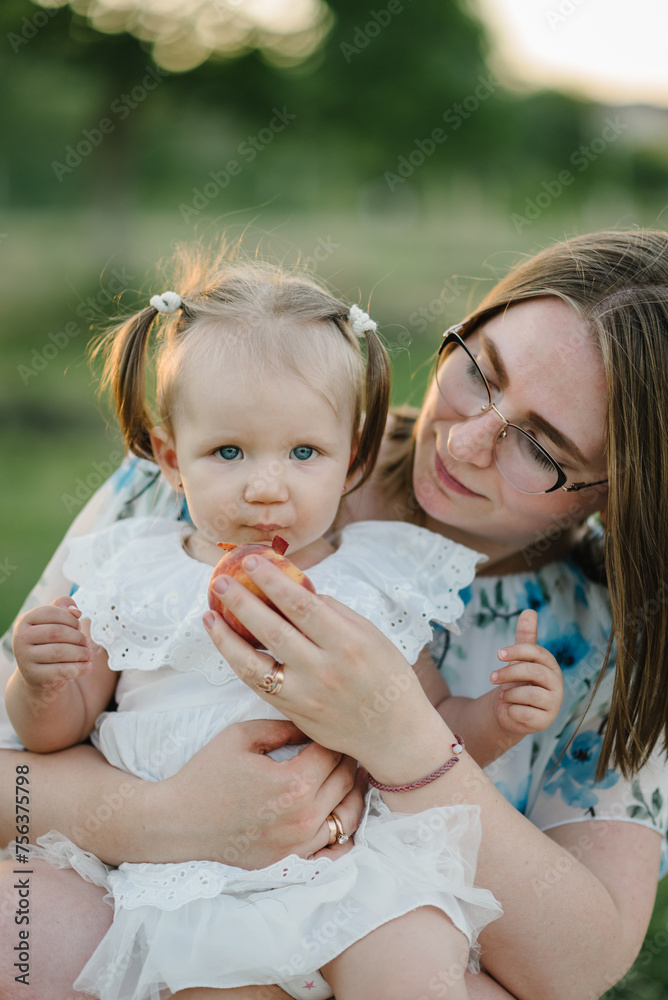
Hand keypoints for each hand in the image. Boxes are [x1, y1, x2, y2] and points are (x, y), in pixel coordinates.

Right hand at [12, 597, 91, 690]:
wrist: (37, 672)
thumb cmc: (50, 641)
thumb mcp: (55, 621)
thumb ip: (65, 608)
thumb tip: (75, 611)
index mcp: (25, 620)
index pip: (52, 612)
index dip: (71, 619)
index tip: (78, 626)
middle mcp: (21, 638)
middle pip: (56, 632)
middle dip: (77, 637)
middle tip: (86, 642)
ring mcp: (25, 658)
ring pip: (59, 652)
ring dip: (80, 653)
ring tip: (89, 654)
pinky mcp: (34, 676)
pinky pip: (60, 671)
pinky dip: (78, 668)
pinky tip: (87, 667)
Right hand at [155, 720, 363, 867]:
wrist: (178, 821)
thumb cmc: (207, 775)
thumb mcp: (243, 736)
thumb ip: (284, 727)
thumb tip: (313, 724)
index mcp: (294, 783)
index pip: (333, 752)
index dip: (334, 734)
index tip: (331, 725)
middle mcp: (304, 817)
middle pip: (346, 781)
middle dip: (346, 758)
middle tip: (342, 744)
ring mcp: (299, 844)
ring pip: (348, 815)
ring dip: (351, 791)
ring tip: (347, 774)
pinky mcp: (291, 861)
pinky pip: (335, 850)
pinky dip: (344, 830)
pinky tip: (338, 812)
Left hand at [202, 558, 449, 782]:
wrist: (394, 734)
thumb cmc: (388, 677)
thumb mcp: (373, 637)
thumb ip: (336, 613)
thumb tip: (300, 591)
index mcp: (347, 642)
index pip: (301, 604)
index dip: (273, 580)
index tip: (253, 561)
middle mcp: (323, 669)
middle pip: (271, 629)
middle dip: (241, 601)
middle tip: (220, 582)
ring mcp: (304, 694)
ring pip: (252, 663)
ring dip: (226, 637)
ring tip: (209, 615)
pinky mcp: (294, 712)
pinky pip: (257, 684)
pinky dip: (237, 662)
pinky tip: (227, 644)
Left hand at [490, 609, 562, 736]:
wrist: (512, 711)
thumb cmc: (518, 682)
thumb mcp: (519, 658)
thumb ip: (525, 636)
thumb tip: (529, 611)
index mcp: (550, 666)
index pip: (537, 653)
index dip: (517, 651)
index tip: (498, 653)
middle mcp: (556, 684)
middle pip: (533, 671)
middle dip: (509, 673)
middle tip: (492, 677)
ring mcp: (553, 703)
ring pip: (528, 693)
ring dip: (509, 694)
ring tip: (503, 696)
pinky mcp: (545, 721)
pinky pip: (524, 712)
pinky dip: (511, 710)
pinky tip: (510, 709)